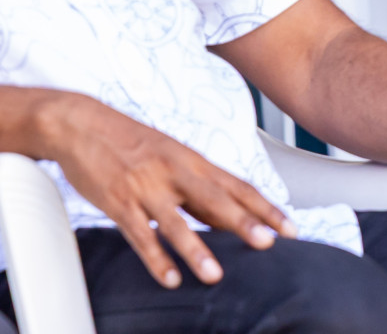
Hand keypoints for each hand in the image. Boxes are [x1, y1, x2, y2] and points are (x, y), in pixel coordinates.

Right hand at [48, 93, 295, 288]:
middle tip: (268, 243)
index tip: (290, 227)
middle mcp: (175, 173)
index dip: (265, 207)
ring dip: (196, 250)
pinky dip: (155, 257)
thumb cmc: (133, 142)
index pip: (238, 186)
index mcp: (194, 161)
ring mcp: (146, 188)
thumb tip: (227, 218)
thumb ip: (199, 188)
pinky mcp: (118, 202)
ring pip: (176, 222)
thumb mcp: (173, 157)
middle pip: (216, 200)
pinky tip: (170, 277)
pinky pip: (139, 234)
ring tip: (215, 275)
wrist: (82, 124)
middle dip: (244, 222)